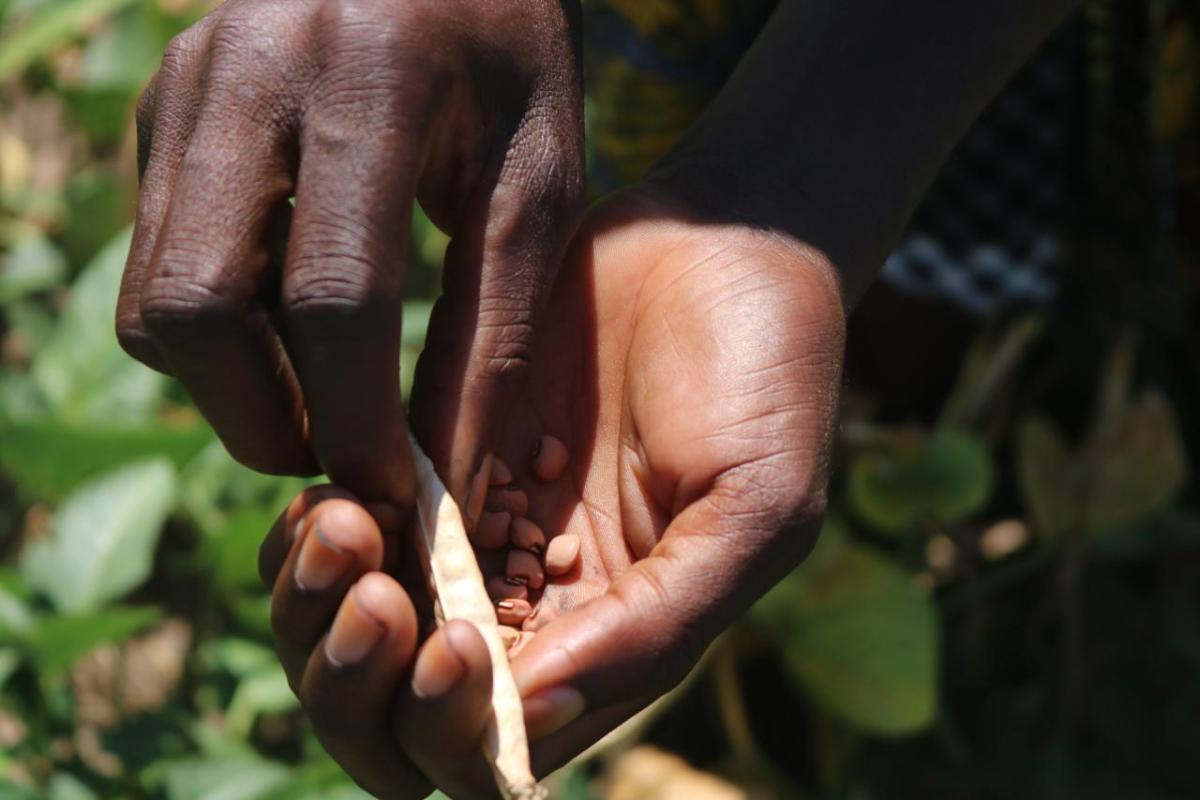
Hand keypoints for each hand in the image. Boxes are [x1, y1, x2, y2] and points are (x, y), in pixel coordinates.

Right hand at [116, 0, 583, 506]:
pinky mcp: (161, 109)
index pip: (334, 295)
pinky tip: (288, 330)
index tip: (393, 493)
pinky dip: (213, 330)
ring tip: (318, 403)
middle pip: (197, 305)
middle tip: (336, 458)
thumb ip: (493, 328)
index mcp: (372, 80)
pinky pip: (155, 257)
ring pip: (153, 296)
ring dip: (227, 386)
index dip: (355, 420)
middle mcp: (249, 74)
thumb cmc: (513, 64)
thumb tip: (443, 473)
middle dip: (260, 419)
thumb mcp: (538, 183)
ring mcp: (186, 88)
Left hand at [258, 187, 845, 796]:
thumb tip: (536, 719)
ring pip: (357, 629)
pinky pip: (350, 529)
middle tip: (375, 593)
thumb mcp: (753, 511)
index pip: (499, 746)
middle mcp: (533, 603)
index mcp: (612, 640)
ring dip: (321, 609)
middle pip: (401, 708)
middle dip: (362, 681)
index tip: (455, 648)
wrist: (719, 241)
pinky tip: (325, 501)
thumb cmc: (766, 379)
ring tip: (339, 528)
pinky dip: (317, 537)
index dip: (452, 729)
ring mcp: (475, 532)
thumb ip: (659, 625)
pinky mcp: (437, 455)